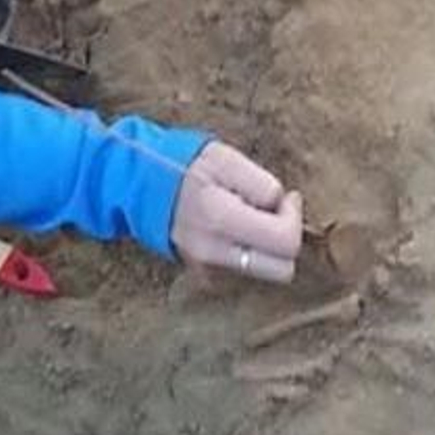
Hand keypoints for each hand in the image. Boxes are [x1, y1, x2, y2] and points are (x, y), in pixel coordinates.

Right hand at [171, 142, 302, 283]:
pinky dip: (249, 253)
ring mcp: (207, 269)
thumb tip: (285, 206)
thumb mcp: (227, 159)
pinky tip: (234, 230)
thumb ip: (262, 184)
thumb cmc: (186, 165)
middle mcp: (214, 252)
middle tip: (273, 213)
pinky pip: (245, 272)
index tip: (285, 198)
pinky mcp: (204, 275)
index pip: (285, 241)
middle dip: (286, 240)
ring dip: (268, 249)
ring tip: (249, 218)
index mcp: (221, 218)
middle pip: (282, 270)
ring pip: (265, 273)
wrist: (141, 185)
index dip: (293, 216)